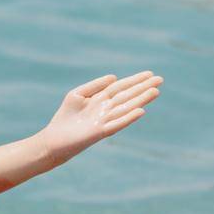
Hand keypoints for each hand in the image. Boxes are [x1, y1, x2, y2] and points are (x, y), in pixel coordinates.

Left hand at [38, 70, 162, 161]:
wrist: (53, 140)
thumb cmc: (65, 118)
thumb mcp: (78, 95)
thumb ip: (95, 85)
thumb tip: (114, 77)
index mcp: (101, 100)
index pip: (121, 87)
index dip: (135, 80)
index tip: (150, 74)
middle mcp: (106, 110)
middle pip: (127, 96)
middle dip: (143, 88)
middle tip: (160, 80)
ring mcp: (104, 121)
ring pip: (126, 109)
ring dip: (141, 100)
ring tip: (155, 92)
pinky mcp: (99, 132)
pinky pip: (117, 124)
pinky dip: (128, 118)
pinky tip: (141, 111)